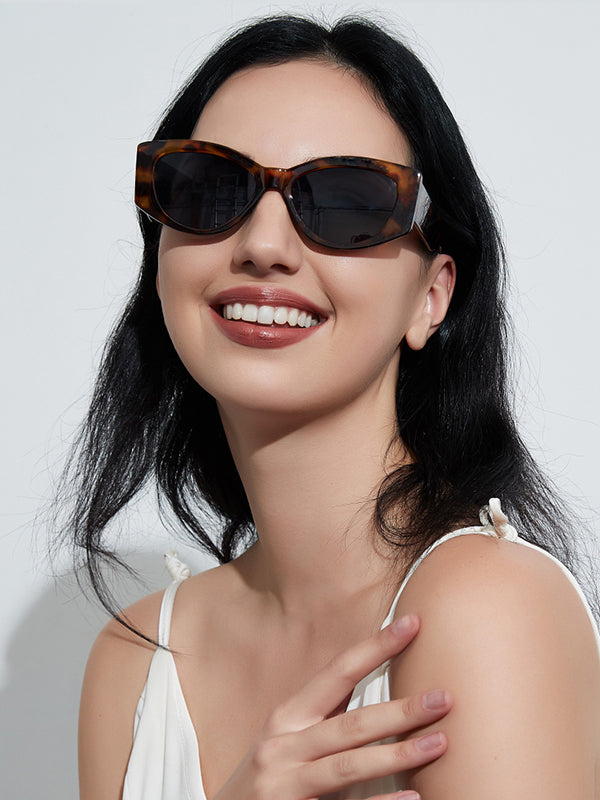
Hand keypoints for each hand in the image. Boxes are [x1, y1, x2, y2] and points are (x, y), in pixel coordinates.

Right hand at [213, 615, 451, 799]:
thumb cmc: (272, 776)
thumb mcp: (292, 738)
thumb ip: (329, 714)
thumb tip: (379, 677)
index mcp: (288, 716)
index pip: (339, 672)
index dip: (377, 647)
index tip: (413, 624)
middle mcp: (283, 745)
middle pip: (352, 723)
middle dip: (401, 709)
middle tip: (445, 697)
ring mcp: (285, 784)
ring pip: (349, 765)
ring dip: (399, 754)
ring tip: (440, 743)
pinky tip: (414, 797)